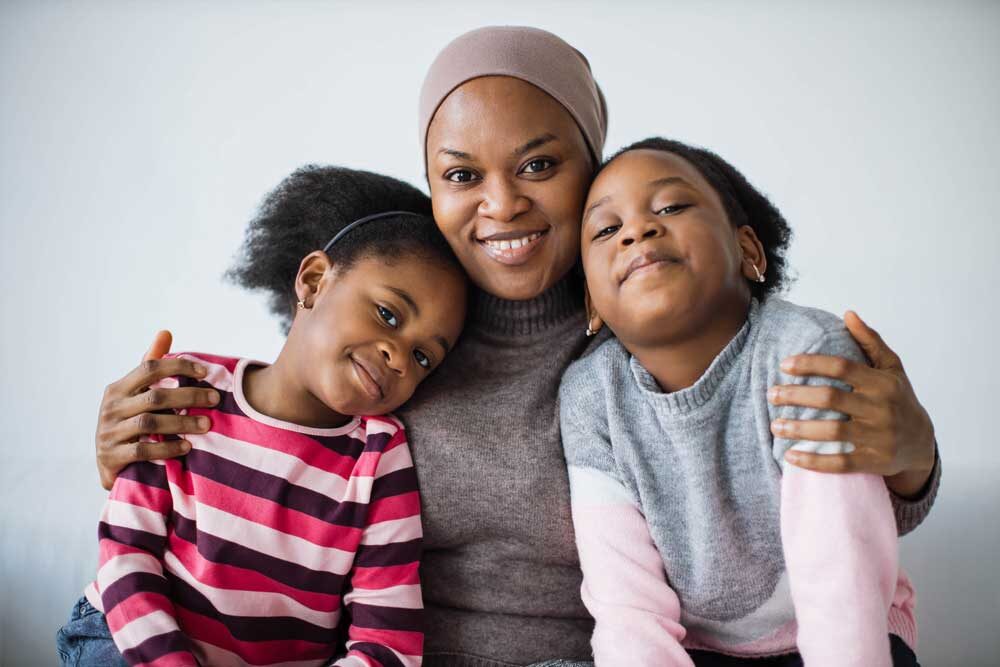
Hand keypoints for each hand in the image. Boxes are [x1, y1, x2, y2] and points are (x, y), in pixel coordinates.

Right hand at [95, 330, 219, 489]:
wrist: (110, 465)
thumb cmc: (129, 423)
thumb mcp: (136, 395)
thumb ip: (151, 367)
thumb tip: (165, 332)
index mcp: (117, 389)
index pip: (149, 367)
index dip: (178, 366)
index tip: (204, 371)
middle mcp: (110, 408)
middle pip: (154, 396)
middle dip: (188, 396)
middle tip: (215, 399)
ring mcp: (108, 433)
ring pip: (149, 423)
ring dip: (182, 423)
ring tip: (207, 424)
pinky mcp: (111, 457)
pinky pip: (142, 451)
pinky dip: (166, 448)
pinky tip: (187, 447)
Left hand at [768, 311, 935, 497]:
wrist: (921, 443)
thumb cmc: (898, 399)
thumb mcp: (891, 368)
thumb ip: (870, 341)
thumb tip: (848, 313)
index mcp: (880, 383)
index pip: (841, 367)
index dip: (810, 364)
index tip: (784, 365)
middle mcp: (880, 408)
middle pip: (830, 399)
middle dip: (796, 396)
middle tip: (771, 395)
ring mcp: (878, 437)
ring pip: (832, 432)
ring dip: (799, 429)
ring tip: (774, 426)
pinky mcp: (874, 461)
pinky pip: (840, 463)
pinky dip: (814, 461)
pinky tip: (791, 456)